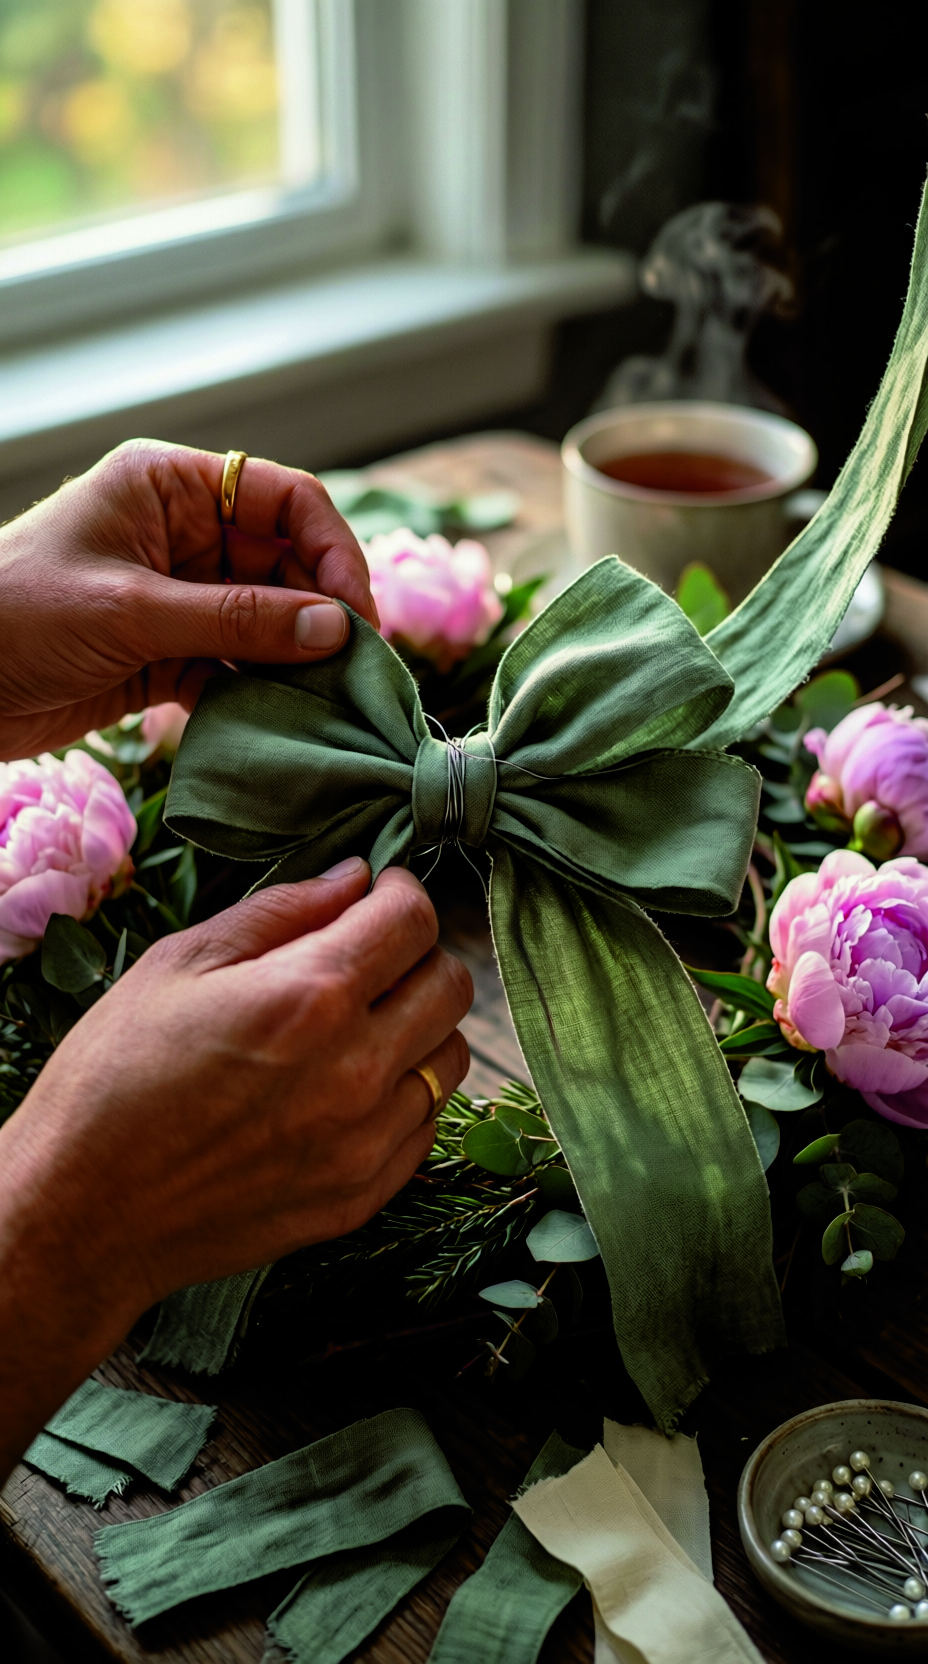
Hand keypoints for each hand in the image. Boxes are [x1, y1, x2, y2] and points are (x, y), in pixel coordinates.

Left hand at [0, 438, 377, 759]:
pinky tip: (288, 722)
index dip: (332, 549)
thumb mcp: (131, 611)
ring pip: (269, 622)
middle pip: (287, 564)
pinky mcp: (168, 655)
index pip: (284, 498)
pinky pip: (238, 667)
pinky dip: (263, 693)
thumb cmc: (16, 615)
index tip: (356, 612)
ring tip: (335, 702)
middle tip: (360, 670)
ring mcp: (179, 598)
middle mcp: (183, 535)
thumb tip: (335, 629)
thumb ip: (237, 619)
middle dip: (324, 614)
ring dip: (300, 660)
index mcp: (170, 487)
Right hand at [0, 861, 471, 1471]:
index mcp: (310, 996)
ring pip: (450, 1058)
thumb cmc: (112, 1079)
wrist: (83, 1214)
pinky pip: (424, 1126)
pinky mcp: (363, 1195)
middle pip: (452, 985)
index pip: (414, 921)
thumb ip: (279, 913)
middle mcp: (357, 1069)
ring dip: (417, 1029)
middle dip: (417, 956)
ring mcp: (366, 1141)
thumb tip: (352, 880)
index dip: (400, 894)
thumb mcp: (178, 965)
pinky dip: (401, 1098)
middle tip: (369, 960)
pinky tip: (344, 1092)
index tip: (377, 897)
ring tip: (357, 1030)